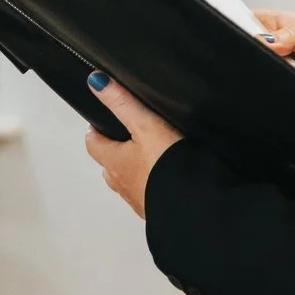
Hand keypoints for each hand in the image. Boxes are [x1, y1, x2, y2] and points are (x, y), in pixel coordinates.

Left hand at [83, 70, 183, 218]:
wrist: (201, 209)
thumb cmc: (169, 167)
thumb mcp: (146, 126)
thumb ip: (123, 103)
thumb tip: (96, 81)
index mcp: (114, 162)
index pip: (93, 143)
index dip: (97, 130)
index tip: (103, 120)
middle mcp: (122, 185)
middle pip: (110, 165)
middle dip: (116, 151)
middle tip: (130, 136)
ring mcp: (141, 201)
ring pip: (130, 182)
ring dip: (136, 172)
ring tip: (152, 158)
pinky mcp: (160, 213)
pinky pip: (152, 197)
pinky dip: (156, 188)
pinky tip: (171, 182)